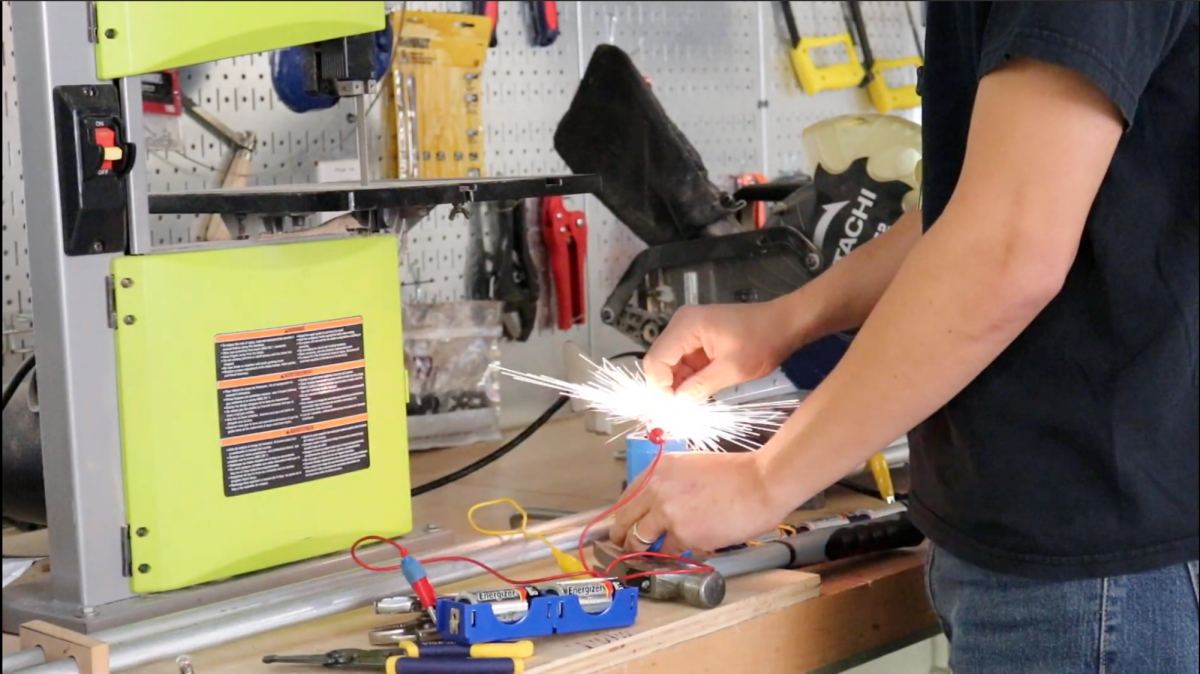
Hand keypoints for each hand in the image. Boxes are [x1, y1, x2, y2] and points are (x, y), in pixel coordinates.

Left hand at [609, 451, 793, 554]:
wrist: (761, 483)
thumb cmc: (735, 475)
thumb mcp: (691, 466)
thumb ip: (668, 484)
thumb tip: (656, 506)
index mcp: (657, 470)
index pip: (625, 499)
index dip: (622, 517)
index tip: (623, 527)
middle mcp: (656, 490)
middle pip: (623, 522)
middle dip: (623, 539)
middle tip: (625, 547)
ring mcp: (667, 514)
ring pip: (640, 541)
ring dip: (646, 551)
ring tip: (651, 556)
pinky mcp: (683, 535)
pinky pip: (670, 551)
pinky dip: (677, 555)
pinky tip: (684, 552)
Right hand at [643, 302, 800, 399]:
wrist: (783, 324)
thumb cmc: (761, 342)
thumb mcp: (732, 369)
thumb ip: (701, 386)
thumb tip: (677, 405)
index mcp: (686, 325)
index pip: (656, 359)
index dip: (659, 387)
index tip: (672, 410)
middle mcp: (680, 325)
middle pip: (658, 361)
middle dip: (666, 388)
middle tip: (677, 413)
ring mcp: (687, 331)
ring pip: (668, 365)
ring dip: (676, 386)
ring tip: (688, 406)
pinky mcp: (695, 340)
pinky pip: (682, 363)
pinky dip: (686, 380)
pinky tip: (695, 394)